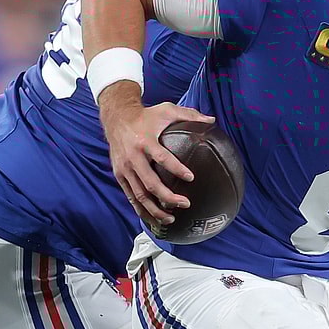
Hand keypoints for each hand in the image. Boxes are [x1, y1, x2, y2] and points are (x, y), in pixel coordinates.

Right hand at [101, 87, 214, 225]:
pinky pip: (130, 196)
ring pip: (139, 195)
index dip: (176, 168)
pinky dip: (141, 210)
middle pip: (150, 183)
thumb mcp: (167, 109)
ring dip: (155, 210)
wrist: (116, 117)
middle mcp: (132, 157)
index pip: (162, 157)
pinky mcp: (119, 175)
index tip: (191, 177)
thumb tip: (212, 120)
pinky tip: (154, 219)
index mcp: (145, 141)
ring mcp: (124, 168)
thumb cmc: (146, 115)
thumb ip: (190, 115)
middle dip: (168, 197)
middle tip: (186, 204)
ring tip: (171, 219)